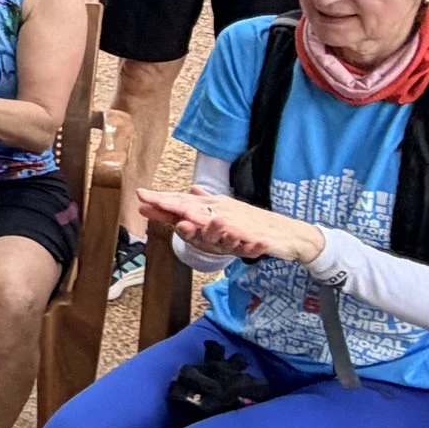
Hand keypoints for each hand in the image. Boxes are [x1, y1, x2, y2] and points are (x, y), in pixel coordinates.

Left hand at [135, 187, 325, 264]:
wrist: (288, 234)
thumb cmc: (254, 225)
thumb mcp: (224, 216)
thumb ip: (203, 207)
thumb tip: (188, 191)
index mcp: (215, 206)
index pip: (184, 201)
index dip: (162, 200)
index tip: (139, 196)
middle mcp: (224, 210)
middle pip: (193, 207)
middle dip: (170, 204)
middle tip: (149, 200)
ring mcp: (240, 222)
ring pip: (215, 222)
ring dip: (198, 221)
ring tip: (182, 223)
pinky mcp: (256, 236)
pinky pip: (242, 237)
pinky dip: (232, 234)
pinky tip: (220, 230)